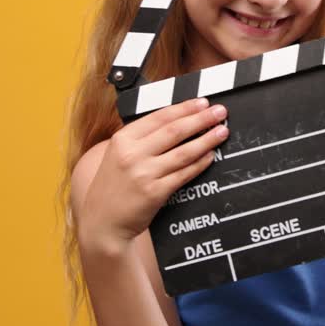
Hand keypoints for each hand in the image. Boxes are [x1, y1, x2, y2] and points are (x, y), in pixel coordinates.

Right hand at [78, 97, 228, 249]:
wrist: (102, 223)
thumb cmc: (113, 187)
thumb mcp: (117, 155)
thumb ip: (141, 139)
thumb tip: (177, 121)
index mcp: (122, 140)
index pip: (159, 117)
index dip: (184, 108)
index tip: (202, 103)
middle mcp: (132, 154)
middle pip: (174, 131)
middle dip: (201, 119)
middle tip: (219, 112)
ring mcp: (144, 174)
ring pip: (183, 152)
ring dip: (206, 140)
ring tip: (221, 132)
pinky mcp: (155, 193)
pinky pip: (183, 174)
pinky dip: (200, 163)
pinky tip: (210, 156)